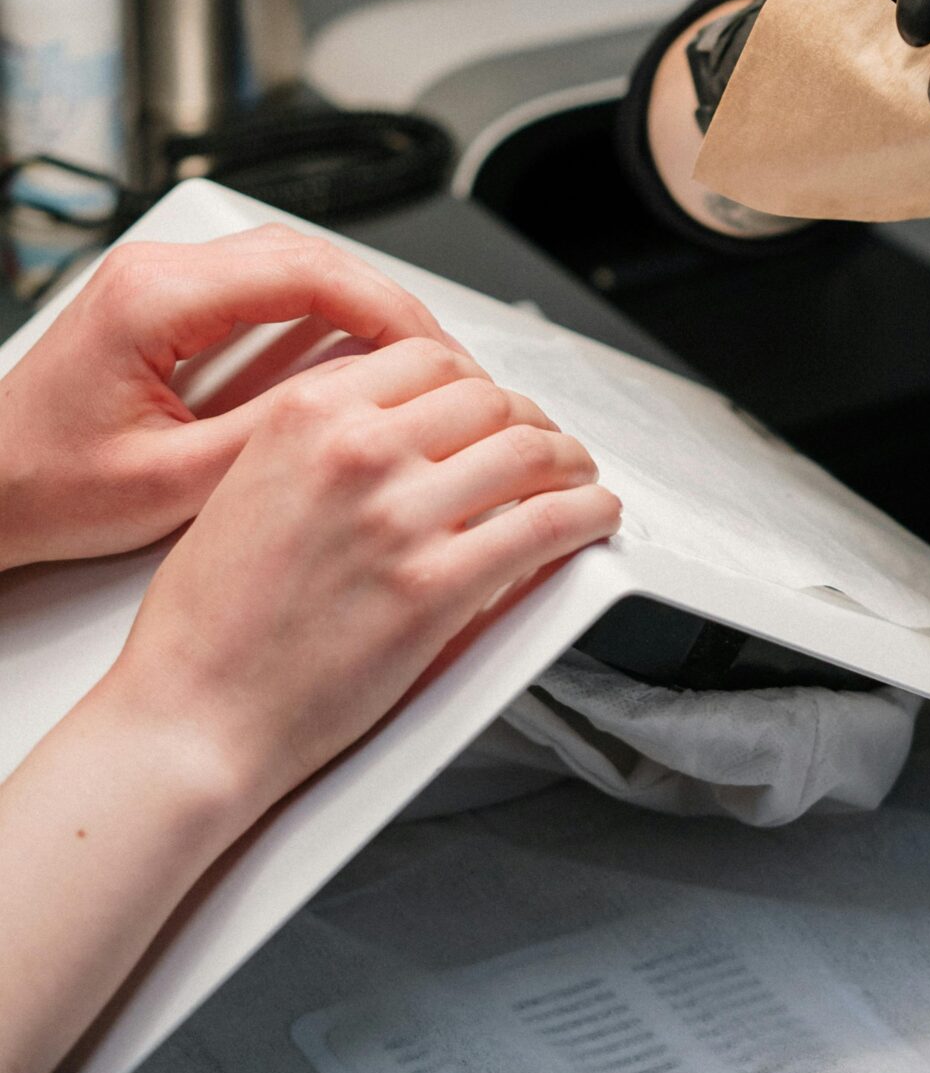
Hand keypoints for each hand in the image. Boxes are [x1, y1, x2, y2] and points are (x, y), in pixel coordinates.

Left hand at [0, 226, 459, 571]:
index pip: (305, 274)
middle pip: (307, 255)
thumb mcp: (170, 484)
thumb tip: (362, 415)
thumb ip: (271, 438)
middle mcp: (156, 273)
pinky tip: (354, 352)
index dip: (386, 311)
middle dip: (386, 304)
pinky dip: (320, 312)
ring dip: (358, 303)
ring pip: (291, 261)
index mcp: (153, 300)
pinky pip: (263, 284)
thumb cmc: (42, 489)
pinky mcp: (165, 301)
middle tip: (441, 360)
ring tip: (411, 358)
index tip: (434, 354)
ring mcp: (159, 280)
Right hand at [105, 335, 619, 811]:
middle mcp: (359, 452)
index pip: (426, 357)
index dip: (473, 378)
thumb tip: (396, 423)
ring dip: (569, 460)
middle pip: (487, 398)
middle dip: (526, 418)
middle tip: (541, 443)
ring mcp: (401, 518)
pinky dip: (587, 512)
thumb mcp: (243, 485)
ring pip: (529, 451)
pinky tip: (596, 515)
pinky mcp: (437, 588)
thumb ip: (320, 441)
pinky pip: (544, 527)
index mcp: (307, 417)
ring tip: (578, 476)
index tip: (488, 401)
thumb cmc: (206, 622)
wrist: (191, 715)